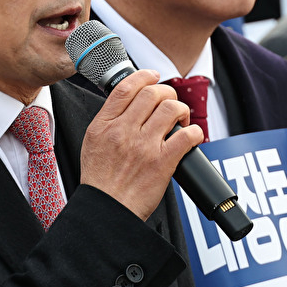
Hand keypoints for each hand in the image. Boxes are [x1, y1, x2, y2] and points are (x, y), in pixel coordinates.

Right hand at [80, 70, 200, 219]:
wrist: (107, 210)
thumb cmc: (101, 181)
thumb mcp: (92, 143)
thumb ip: (109, 122)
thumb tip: (129, 104)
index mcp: (104, 125)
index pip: (126, 88)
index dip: (144, 76)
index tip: (153, 76)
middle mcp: (123, 132)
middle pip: (152, 94)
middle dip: (166, 93)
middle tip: (170, 104)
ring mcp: (144, 146)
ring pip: (171, 109)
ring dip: (181, 110)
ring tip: (180, 121)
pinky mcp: (162, 162)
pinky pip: (187, 135)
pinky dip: (194, 132)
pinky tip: (191, 137)